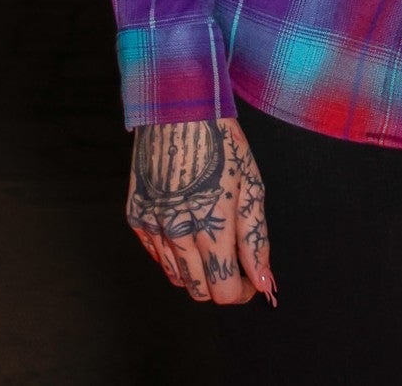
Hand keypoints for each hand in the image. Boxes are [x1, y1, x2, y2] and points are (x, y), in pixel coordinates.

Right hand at [127, 117, 276, 305]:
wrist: (178, 110)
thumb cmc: (222, 143)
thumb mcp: (251, 186)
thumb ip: (256, 239)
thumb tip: (264, 281)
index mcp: (211, 226)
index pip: (223, 291)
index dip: (241, 291)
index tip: (251, 279)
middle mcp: (178, 233)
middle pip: (198, 291)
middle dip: (220, 285)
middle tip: (234, 262)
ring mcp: (153, 226)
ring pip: (176, 277)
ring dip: (197, 272)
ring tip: (212, 242)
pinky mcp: (136, 217)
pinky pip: (156, 255)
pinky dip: (174, 255)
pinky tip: (188, 231)